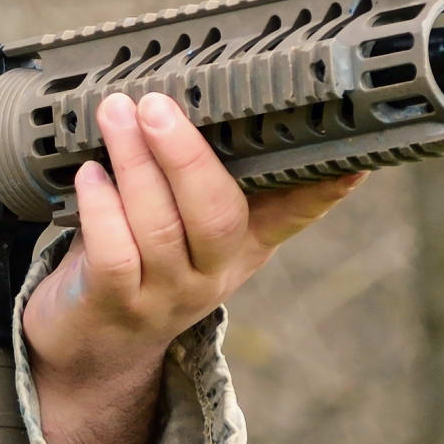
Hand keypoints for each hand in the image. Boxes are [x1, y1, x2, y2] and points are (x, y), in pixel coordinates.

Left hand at [21, 92, 357, 443]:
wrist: (96, 347)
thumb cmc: (141, 262)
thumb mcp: (191, 227)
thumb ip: (205, 175)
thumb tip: (213, 96)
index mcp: (243, 243)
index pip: (296, 212)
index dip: (324, 186)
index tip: (353, 157)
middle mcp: (213, 271)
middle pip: (217, 216)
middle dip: (186, 156)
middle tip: (157, 105)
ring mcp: (166, 294)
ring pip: (159, 227)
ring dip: (135, 164)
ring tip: (115, 116)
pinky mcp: (116, 305)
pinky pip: (114, 254)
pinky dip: (100, 208)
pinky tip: (90, 174)